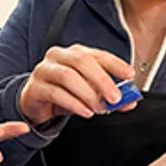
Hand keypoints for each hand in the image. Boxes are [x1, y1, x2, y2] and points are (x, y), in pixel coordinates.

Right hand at [20, 44, 134, 125]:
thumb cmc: (65, 92)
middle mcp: (59, 56)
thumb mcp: (89, 92)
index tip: (129, 75)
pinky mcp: (35, 87)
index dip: (115, 64)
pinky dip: (74, 104)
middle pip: (82, 61)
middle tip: (115, 98)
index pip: (98, 54)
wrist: (37, 102)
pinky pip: (56, 93)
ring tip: (99, 108)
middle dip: (102, 80)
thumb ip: (109, 95)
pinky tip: (85, 112)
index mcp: (75, 53)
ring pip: (68, 76)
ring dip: (88, 94)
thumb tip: (130, 101)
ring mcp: (44, 70)